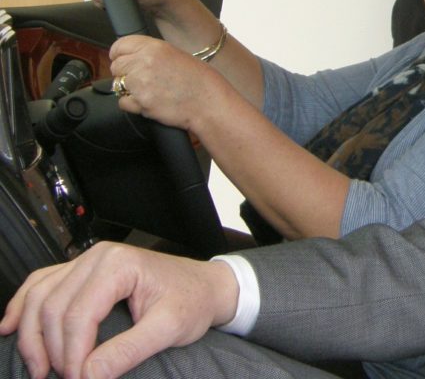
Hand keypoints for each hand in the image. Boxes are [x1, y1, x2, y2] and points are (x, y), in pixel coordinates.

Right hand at [0, 242, 238, 378]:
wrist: (206, 286)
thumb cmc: (192, 300)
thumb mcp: (170, 328)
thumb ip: (129, 351)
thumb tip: (89, 375)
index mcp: (119, 264)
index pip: (78, 313)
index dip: (73, 353)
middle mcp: (98, 256)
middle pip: (52, 306)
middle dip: (50, 348)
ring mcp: (88, 260)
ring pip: (39, 296)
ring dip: (30, 334)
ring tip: (38, 368)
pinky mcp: (83, 271)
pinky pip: (42, 284)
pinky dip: (23, 307)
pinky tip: (9, 328)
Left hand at [109, 36, 235, 135]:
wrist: (209, 103)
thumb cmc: (200, 80)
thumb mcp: (177, 55)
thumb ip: (152, 54)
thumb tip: (133, 58)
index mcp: (154, 47)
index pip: (119, 46)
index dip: (119, 54)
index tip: (123, 59)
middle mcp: (144, 63)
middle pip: (116, 66)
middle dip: (125, 73)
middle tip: (141, 79)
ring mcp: (140, 84)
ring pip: (117, 84)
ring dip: (129, 88)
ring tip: (150, 91)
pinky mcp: (140, 103)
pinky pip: (123, 102)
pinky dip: (133, 104)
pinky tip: (150, 101)